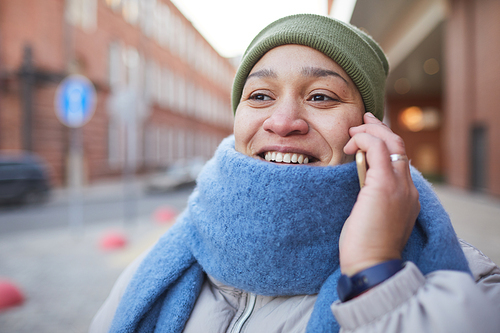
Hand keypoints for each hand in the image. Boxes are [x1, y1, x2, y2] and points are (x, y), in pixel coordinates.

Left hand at [340, 113, 419, 275]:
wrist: (371, 265)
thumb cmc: (366, 246)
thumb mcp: (372, 217)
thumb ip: (372, 197)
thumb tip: (360, 182)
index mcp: (406, 196)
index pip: (399, 159)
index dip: (384, 141)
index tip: (366, 133)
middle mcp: (407, 188)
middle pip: (398, 145)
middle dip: (378, 128)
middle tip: (361, 120)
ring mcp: (399, 186)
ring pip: (391, 142)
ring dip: (369, 132)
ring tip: (352, 132)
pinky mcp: (385, 186)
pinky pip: (378, 149)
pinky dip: (364, 140)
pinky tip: (350, 144)